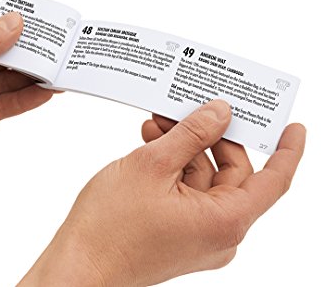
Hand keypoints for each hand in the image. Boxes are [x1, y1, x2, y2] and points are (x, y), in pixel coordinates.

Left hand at [0, 12, 53, 218]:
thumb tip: (12, 23)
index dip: (9, 23)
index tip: (36, 18)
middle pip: (1, 55)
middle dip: (27, 51)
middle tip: (55, 46)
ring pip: (8, 80)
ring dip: (32, 76)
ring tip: (58, 69)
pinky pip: (7, 104)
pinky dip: (26, 99)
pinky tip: (45, 93)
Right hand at [20, 100, 304, 285]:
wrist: (79, 264)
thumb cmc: (111, 225)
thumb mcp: (153, 165)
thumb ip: (191, 134)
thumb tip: (219, 113)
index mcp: (224, 221)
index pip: (273, 181)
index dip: (287, 150)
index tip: (291, 125)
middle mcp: (218, 231)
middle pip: (232, 173)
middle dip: (209, 136)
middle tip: (189, 107)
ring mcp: (197, 232)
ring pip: (204, 177)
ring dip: (184, 147)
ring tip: (157, 123)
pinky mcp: (178, 229)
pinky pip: (187, 189)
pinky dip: (173, 164)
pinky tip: (152, 142)